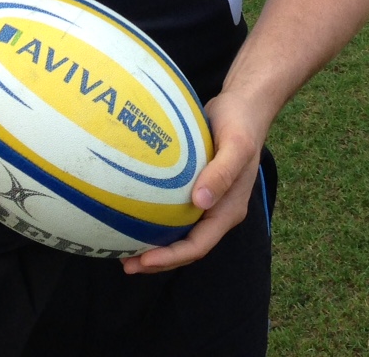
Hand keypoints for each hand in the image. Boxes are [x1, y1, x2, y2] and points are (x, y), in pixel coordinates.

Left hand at [120, 91, 265, 273]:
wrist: (244, 105)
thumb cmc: (241, 124)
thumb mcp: (237, 146)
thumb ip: (222, 173)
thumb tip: (200, 202)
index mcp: (229, 209)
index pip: (199, 245)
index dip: (172, 257)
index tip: (145, 260)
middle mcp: (217, 210)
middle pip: (187, 245)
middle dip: (159, 259)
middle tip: (127, 264)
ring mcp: (207, 200)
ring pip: (179, 231)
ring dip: (155, 242)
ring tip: (125, 247)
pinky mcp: (195, 186)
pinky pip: (173, 208)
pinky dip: (154, 216)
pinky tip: (131, 210)